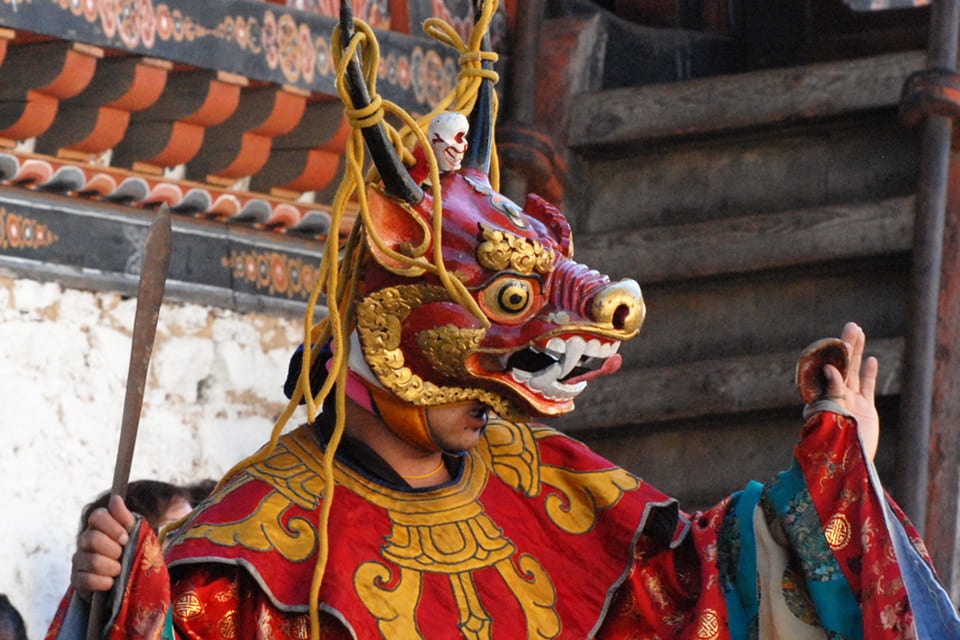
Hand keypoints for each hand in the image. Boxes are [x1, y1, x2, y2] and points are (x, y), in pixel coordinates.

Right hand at [71, 494, 135, 600]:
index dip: (113, 526)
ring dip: (111, 567)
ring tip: (119, 570)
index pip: (98, 516)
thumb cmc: (128, 550)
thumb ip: (125, 516)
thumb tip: (116, 498)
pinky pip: (87, 580)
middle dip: (114, 549)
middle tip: (122, 555)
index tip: (126, 538)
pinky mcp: (76, 579)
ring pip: (92, 561)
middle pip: (93, 539)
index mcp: (98, 525)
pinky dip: (103, 582)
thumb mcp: (133, 532)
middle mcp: (84, 540)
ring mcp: (78, 559)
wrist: (122, 578)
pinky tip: (110, 582)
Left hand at [823, 322, 879, 461]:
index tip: (832, 342)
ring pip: (854, 372)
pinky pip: (866, 387)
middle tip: (850, 326)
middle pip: (841, 366)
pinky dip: (868, 373)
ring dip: (857, 353)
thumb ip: (831, 392)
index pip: (824, 371)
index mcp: (820, 398)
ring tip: (858, 332)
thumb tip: (829, 368)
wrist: (850, 465)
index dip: (828, 356)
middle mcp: (834, 397)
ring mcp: (850, 402)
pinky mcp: (865, 410)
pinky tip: (871, 358)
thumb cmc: (833, 443)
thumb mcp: (830, 417)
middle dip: (845, 346)